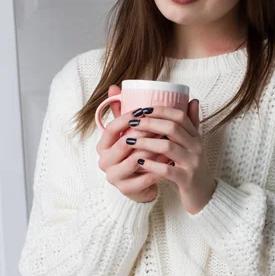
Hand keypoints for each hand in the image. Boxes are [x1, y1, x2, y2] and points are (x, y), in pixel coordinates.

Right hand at [96, 85, 164, 202]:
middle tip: (163, 125)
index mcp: (102, 146)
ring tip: (170, 142)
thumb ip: (123, 112)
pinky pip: (145, 177)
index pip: (111, 128)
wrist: (139, 186)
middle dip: (146, 133)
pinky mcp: (125, 190)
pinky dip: (159, 168)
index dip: (127, 118)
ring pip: (136, 159)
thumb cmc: (135, 155)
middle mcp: (104, 161)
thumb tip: (115, 86)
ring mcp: (113, 177)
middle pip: (124, 142)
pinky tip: (171, 161)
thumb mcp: (129, 133)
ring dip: (155, 150)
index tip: (144, 110)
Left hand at [125, 100, 216, 213]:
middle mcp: (196, 147)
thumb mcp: (193, 144)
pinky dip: (151, 164)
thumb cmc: (192, 167)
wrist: (205, 195)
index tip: (143, 109)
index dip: (161, 110)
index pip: (180, 116)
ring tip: (130, 140)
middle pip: (172, 128)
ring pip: (168, 147)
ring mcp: (192, 163)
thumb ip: (191, 123)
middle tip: (132, 122)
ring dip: (146, 142)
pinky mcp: (187, 179)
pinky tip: (139, 162)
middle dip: (149, 123)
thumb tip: (193, 100)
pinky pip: (167, 170)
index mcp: (195, 136)